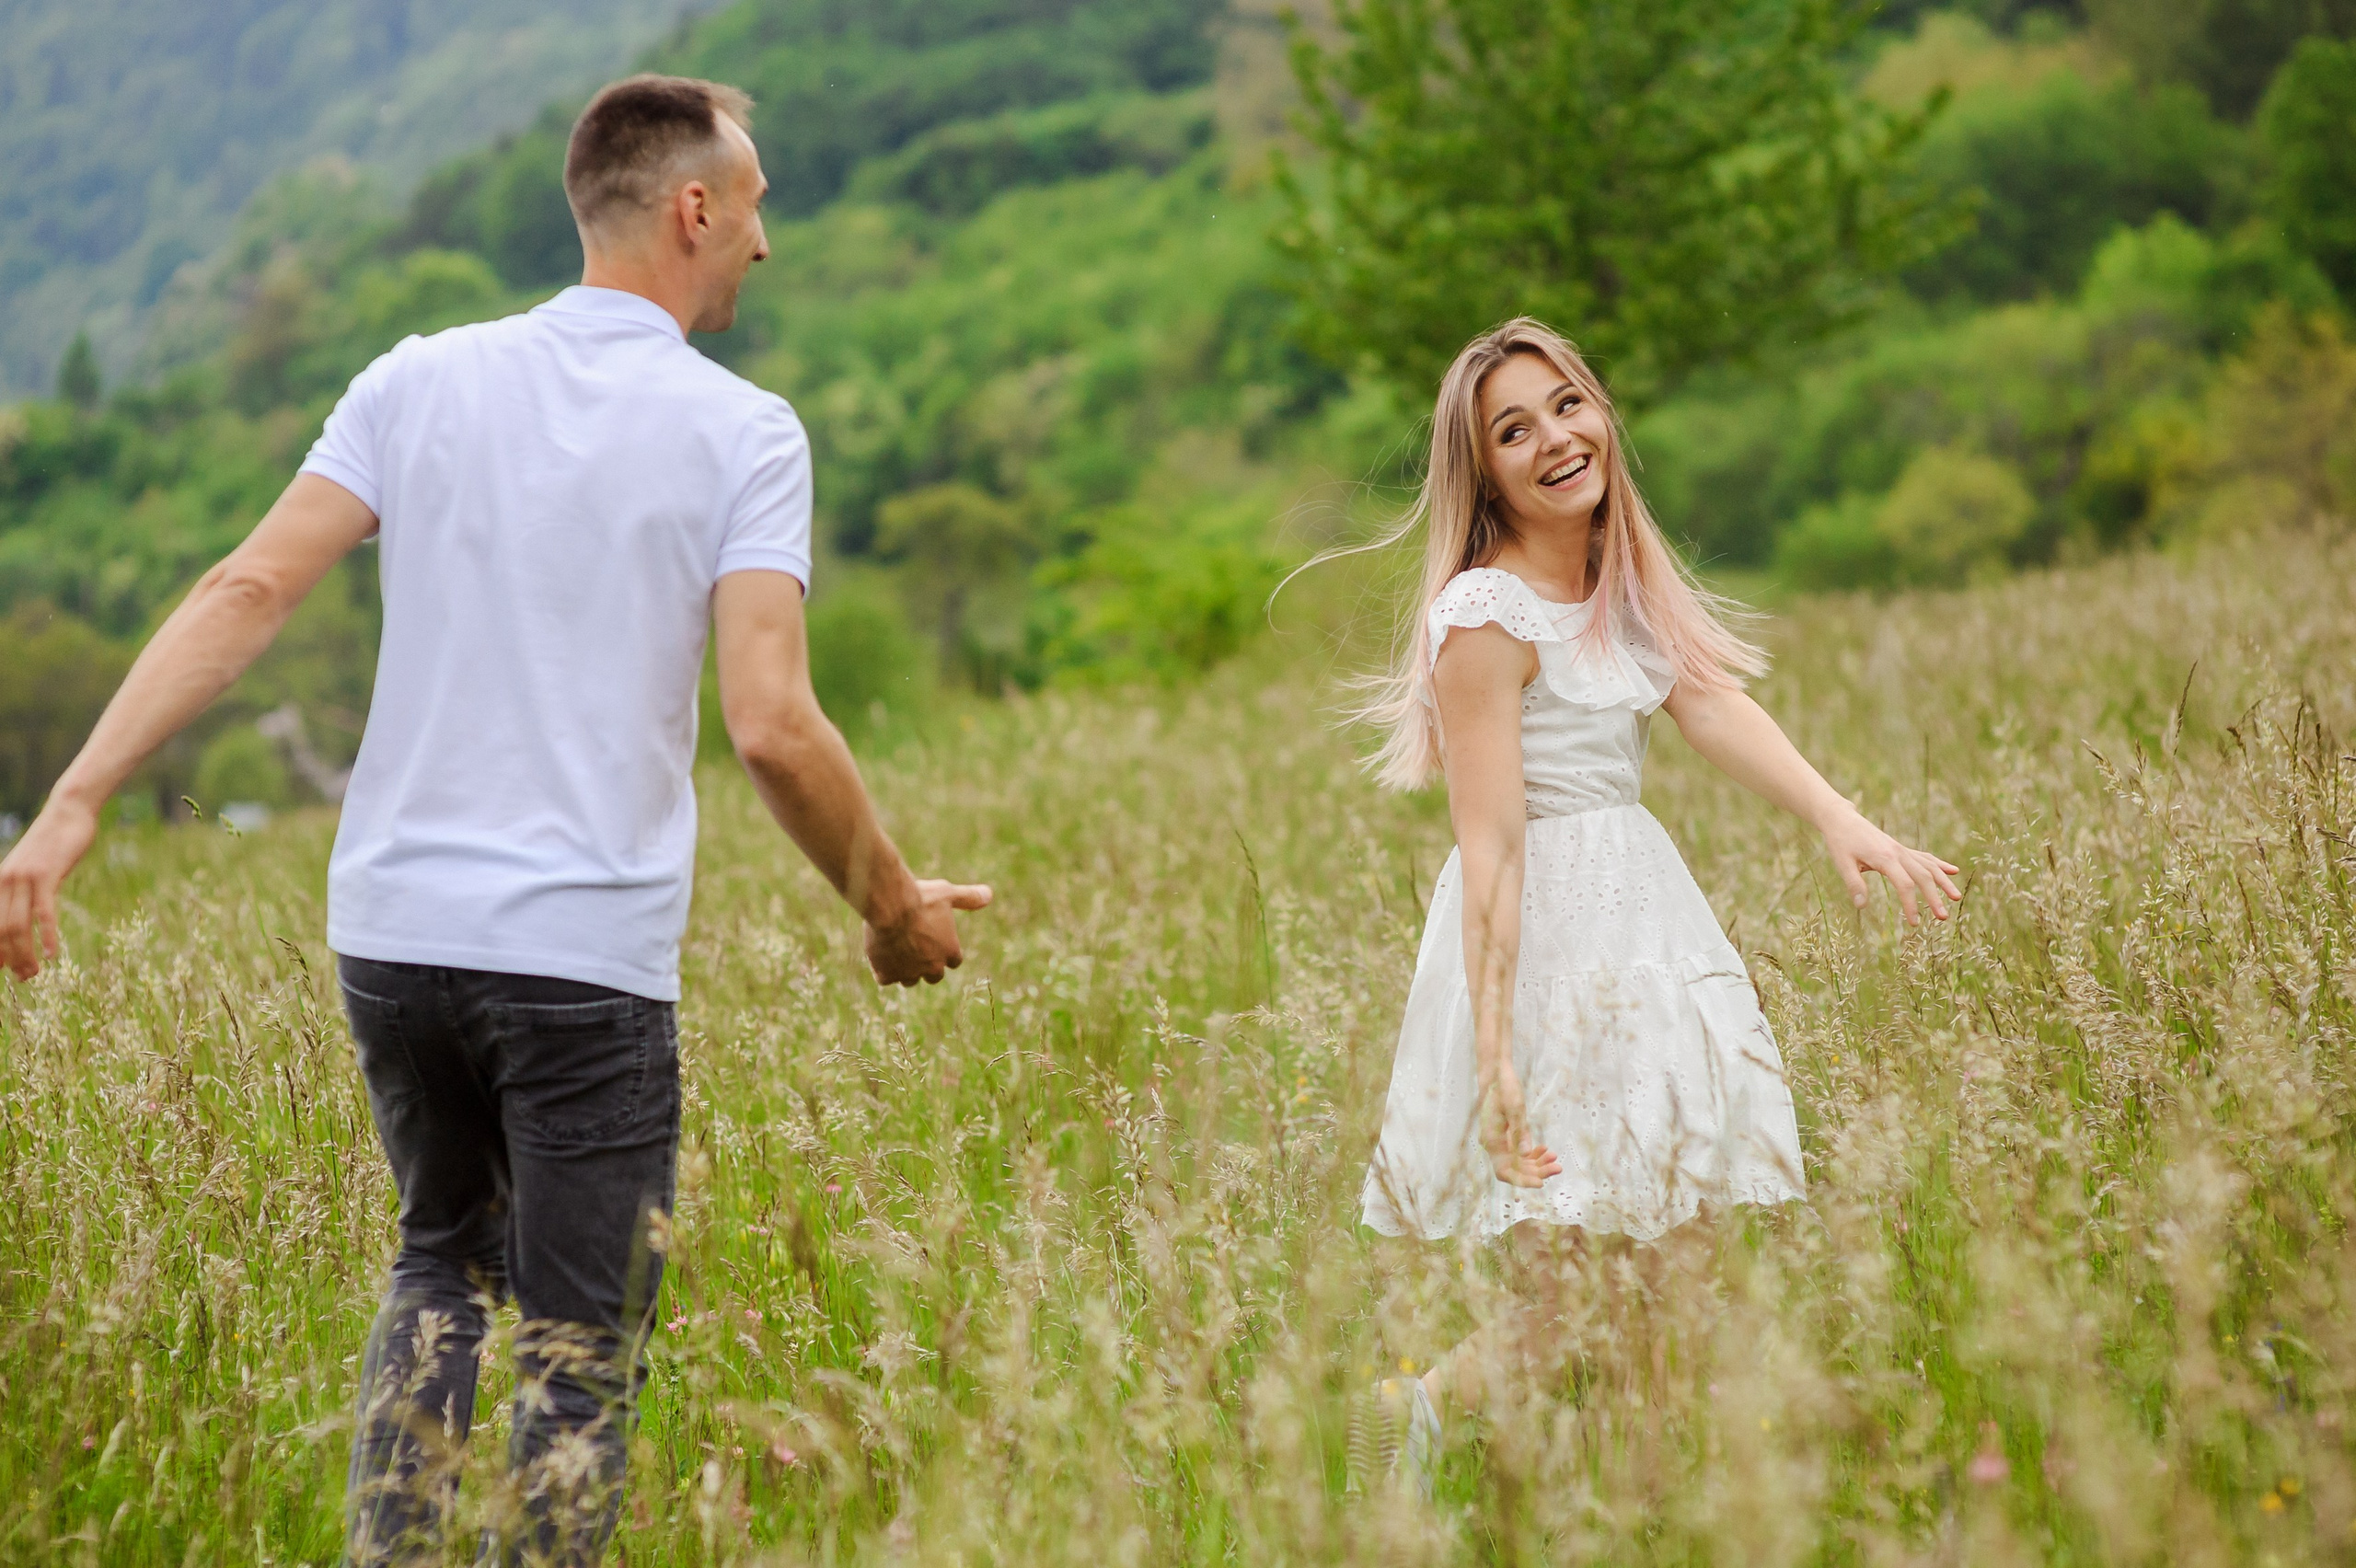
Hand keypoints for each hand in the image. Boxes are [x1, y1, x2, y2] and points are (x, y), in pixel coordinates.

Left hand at [0, 798, 100, 980]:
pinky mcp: (47, 876)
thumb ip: (21, 892)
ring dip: (25, 956)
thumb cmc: (52, 843)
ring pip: (18, 927)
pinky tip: (53, 955)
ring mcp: (24, 878)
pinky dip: (48, 937)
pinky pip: (44, 913)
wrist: (68, 812)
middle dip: (8, 959)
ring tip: (33, 974)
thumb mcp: (30, 868)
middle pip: (0, 931)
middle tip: (24, 978)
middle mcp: (4, 881)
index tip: (3, 970)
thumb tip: (19, 923)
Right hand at [864, 878, 992, 985]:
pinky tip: (878, 953)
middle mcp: (932, 967)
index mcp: (950, 951)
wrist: (891, 907)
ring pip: (909, 980)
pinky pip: (885, 979)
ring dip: (905, 969)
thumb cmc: (921, 898)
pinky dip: (882, 969)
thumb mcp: (948, 893)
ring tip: (895, 950)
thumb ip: (969, 897)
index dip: (945, 952)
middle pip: (934, 976)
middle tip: (914, 947)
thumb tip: (989, 894)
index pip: (954, 961)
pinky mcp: (887, 974)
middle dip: (926, 965)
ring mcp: (909, 973)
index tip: (935, 941)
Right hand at [1478, 1063, 1560, 1188]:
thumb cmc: (1504, 1087)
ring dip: (1537, 1164)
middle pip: (1514, 1169)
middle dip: (1536, 1172)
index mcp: (1491, 1140)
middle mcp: (1493, 1144)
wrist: (1496, 1072)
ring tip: (1555, 1158)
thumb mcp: (1515, 1108)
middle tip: (1558, 1167)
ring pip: (1518, 1162)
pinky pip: (1519, 1152)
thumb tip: (1526, 1153)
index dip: (1522, 1180)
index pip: (1505, 1171)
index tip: (1541, 1183)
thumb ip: (1520, 1131)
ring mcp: (1499, 1140)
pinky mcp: (1505, 1135)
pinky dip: (1532, 1154)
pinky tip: (1546, 1149)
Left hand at [1820, 810, 1960, 925]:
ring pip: (1928, 866)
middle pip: (1923, 876)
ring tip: (1957, 898)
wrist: (1842, 819)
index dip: (1911, 904)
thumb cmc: (1840, 842)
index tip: (1914, 923)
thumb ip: (1854, 884)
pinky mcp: (1901, 849)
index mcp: (1885, 858)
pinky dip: (1939, 865)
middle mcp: (1898, 852)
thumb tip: (1862, 907)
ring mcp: (1902, 850)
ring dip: (1944, 882)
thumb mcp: (1842, 864)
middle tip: (1943, 918)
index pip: (1904, 884)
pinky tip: (1953, 871)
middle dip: (1935, 897)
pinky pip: (1924, 857)